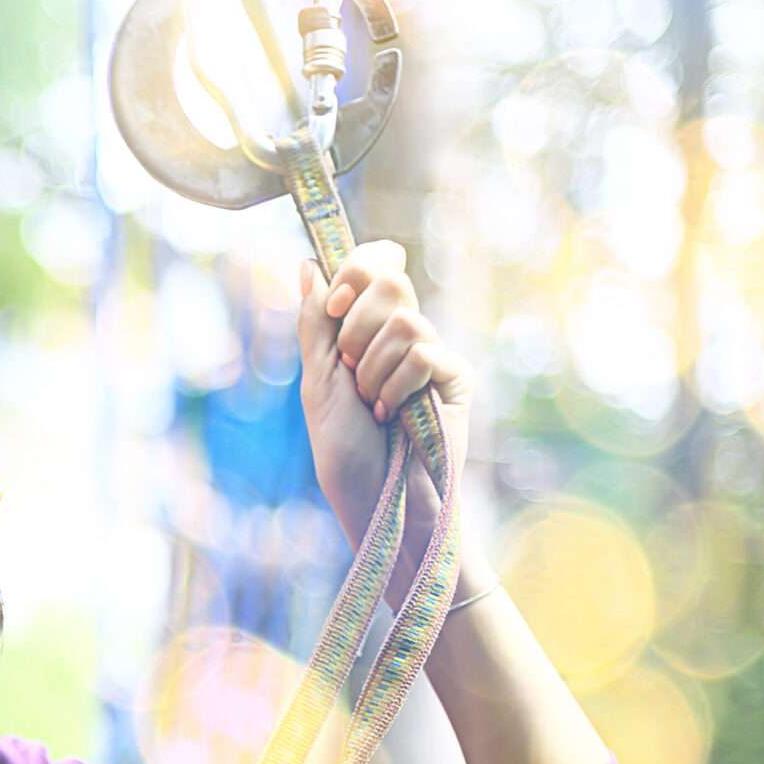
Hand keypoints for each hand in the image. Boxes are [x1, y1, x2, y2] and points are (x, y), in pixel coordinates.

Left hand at [295, 241, 487, 607]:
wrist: (377, 500)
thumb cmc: (344, 451)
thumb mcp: (318, 381)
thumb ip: (315, 322)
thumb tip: (307, 264)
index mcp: (366, 330)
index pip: (375, 265)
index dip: (357, 269)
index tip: (337, 306)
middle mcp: (402, 335)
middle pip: (390, 280)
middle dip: (357, 327)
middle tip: (351, 372)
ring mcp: (432, 354)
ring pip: (404, 320)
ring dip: (372, 369)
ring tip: (373, 406)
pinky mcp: (455, 378)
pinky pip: (424, 352)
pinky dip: (397, 386)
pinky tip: (394, 416)